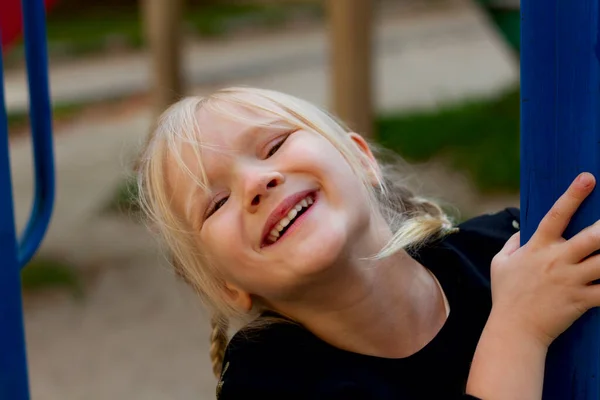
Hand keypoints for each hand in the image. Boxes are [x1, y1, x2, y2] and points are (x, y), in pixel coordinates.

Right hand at [490, 172, 599, 348]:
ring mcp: (571, 280)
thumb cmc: (506, 295)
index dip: (572, 195)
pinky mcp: (581, 300)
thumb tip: (522, 232)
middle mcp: (557, 260)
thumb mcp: (499, 264)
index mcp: (537, 247)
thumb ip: (512, 244)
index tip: (588, 178)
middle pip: (591, 238)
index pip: (556, 215)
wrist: (514, 329)